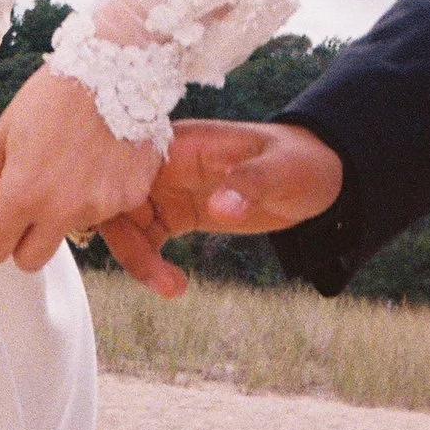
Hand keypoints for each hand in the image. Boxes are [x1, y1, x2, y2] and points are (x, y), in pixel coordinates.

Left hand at [0, 66, 161, 273]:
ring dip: (63, 212)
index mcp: (23, 194)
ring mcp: (101, 208)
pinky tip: (98, 159)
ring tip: (71, 164)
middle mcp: (63, 211)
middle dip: (23, 240)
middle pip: (30, 261)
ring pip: (69, 233)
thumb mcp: (2, 133)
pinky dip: (98, 194)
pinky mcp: (130, 199)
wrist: (117, 65)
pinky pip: (104, 213)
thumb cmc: (55, 93)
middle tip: (31, 199)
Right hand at [99, 118, 344, 298]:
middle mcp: (166, 162)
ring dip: (138, 259)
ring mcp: (169, 187)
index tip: (125, 235)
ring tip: (172, 288)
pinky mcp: (178, 212)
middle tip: (158, 278)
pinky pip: (146, 238)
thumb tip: (220, 207)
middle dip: (126, 241)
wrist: (318, 176)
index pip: (125, 164)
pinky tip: (173, 284)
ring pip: (126, 223)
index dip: (110, 194)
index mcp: (182, 142)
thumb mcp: (281, 170)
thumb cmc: (299, 161)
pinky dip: (149, 263)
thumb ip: (250, 184)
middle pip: (115, 198)